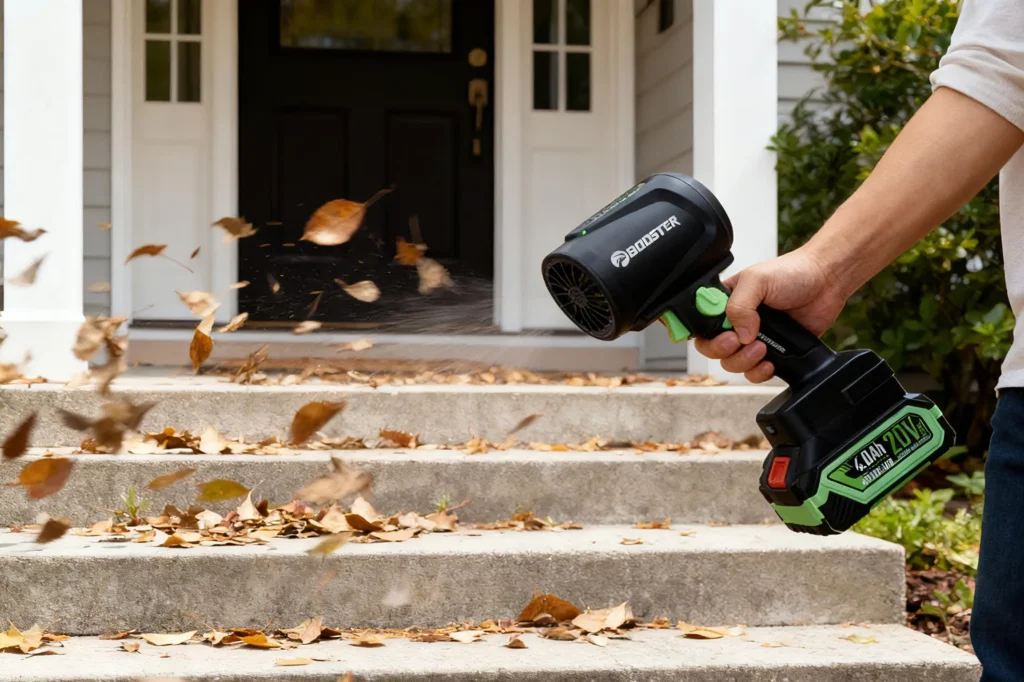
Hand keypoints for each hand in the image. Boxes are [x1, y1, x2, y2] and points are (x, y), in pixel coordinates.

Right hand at [693, 248, 847, 382]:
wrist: (826, 281)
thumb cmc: (793, 272)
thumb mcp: (757, 279)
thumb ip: (740, 305)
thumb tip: (739, 334)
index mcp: (725, 301)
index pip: (700, 324)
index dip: (704, 335)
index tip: (721, 334)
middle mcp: (736, 321)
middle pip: (712, 349)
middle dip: (724, 350)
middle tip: (739, 341)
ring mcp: (753, 338)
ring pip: (732, 363)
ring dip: (743, 361)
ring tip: (762, 348)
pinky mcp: (772, 352)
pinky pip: (754, 372)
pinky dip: (758, 372)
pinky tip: (769, 363)